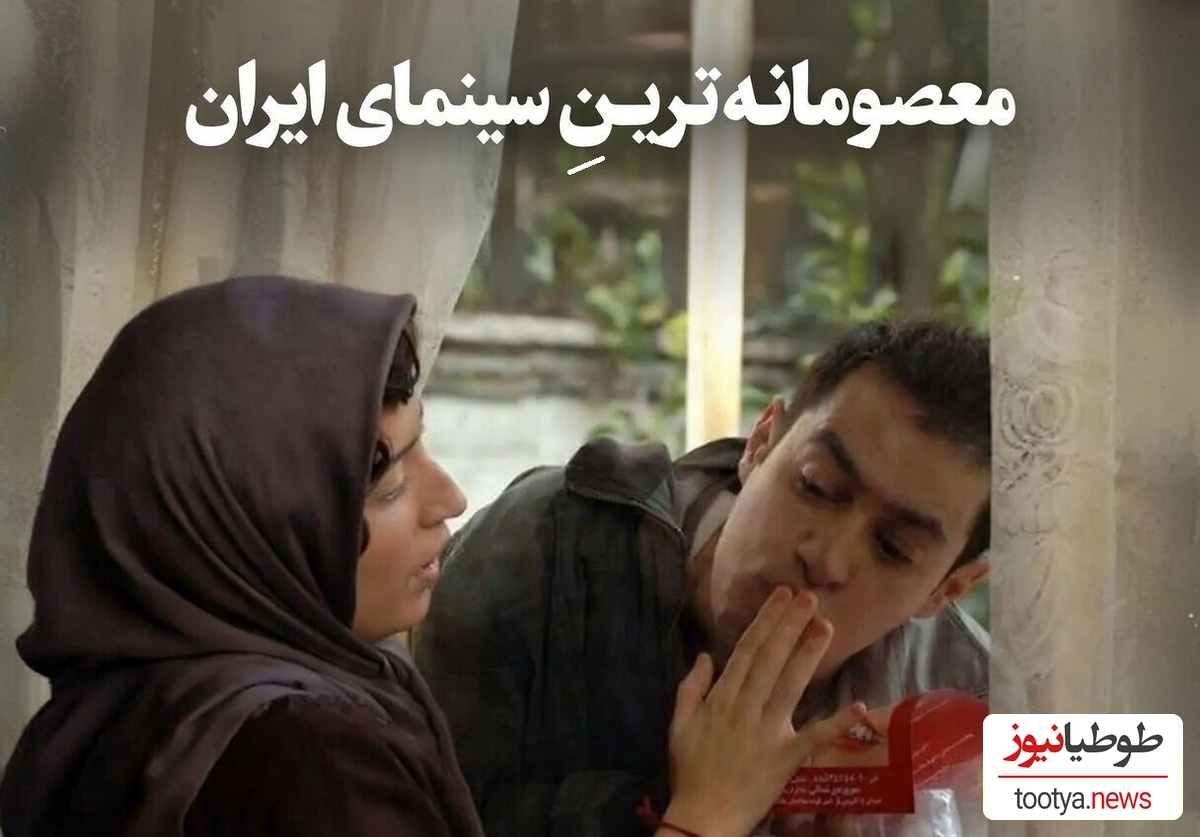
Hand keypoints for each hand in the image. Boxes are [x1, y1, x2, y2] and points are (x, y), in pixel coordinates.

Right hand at [661, 588, 865, 836]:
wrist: (703, 816)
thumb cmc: (690, 770)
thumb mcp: (678, 724)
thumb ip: (690, 688)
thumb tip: (704, 655)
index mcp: (721, 698)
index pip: (746, 650)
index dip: (765, 621)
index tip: (781, 595)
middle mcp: (746, 707)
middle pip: (770, 659)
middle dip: (789, 625)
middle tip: (809, 597)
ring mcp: (768, 731)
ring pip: (791, 686)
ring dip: (809, 655)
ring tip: (826, 626)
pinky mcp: (787, 758)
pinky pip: (815, 738)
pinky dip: (839, 723)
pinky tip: (861, 706)